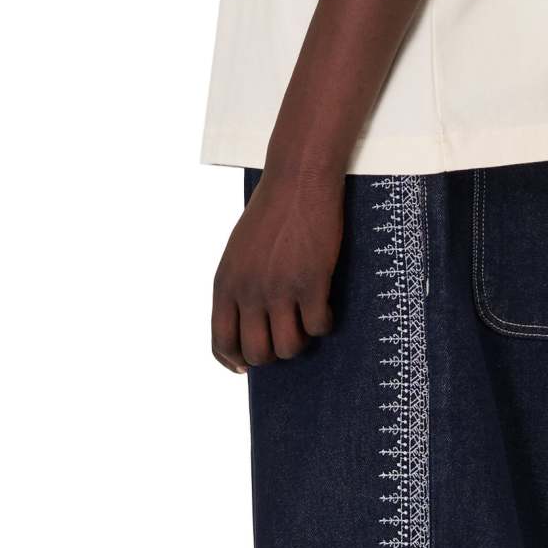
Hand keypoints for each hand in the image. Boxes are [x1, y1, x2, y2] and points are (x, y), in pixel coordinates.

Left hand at [211, 168, 342, 371]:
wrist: (297, 180)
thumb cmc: (271, 214)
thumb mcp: (238, 253)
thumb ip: (238, 288)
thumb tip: (249, 325)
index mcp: (225, 284)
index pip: (221, 341)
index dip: (234, 360)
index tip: (246, 366)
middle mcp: (248, 291)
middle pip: (257, 353)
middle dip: (272, 355)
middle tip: (285, 337)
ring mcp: (279, 289)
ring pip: (288, 348)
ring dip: (300, 343)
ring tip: (306, 323)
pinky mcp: (311, 284)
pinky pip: (318, 327)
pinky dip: (324, 324)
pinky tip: (326, 308)